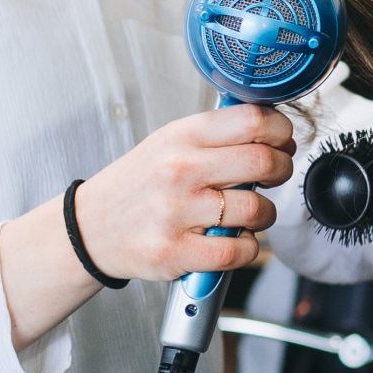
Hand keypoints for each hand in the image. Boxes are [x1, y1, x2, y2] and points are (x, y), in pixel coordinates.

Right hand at [74, 104, 295, 280]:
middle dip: (281, 170)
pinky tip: (235, 240)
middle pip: (263, 162)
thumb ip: (217, 134)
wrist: (89, 228)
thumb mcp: (169, 142)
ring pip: (256, 209)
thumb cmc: (138, 184)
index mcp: (182, 136)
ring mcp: (176, 212)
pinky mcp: (175, 251)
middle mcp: (179, 170)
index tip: (282, 142)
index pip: (253, 120)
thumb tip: (272, 129)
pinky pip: (237, 250)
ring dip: (265, 214)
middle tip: (274, 176)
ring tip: (251, 213)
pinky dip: (247, 248)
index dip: (281, 131)